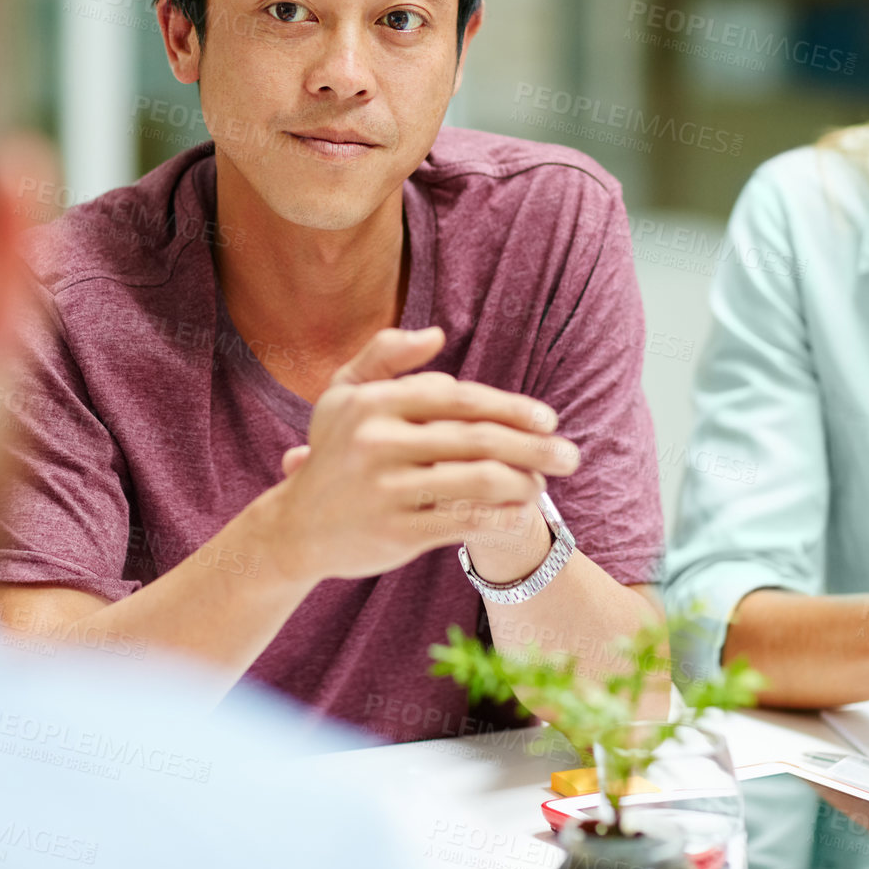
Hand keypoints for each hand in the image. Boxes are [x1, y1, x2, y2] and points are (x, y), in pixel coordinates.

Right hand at [253, 326, 578, 585]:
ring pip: (478, 480)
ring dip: (523, 483)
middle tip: (571, 456)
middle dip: (534, 447)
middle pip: (478, 439)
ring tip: (543, 486)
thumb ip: (386, 355)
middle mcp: (378, 442)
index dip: (511, 407)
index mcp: (374, 403)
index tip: (549, 419)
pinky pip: (464, 520)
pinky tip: (521, 513)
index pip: (460, 399)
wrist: (296, 528)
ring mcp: (386, 490)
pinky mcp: (395, 533)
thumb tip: (437, 335)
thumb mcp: (343, 394)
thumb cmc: (334, 453)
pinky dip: (500, 516)